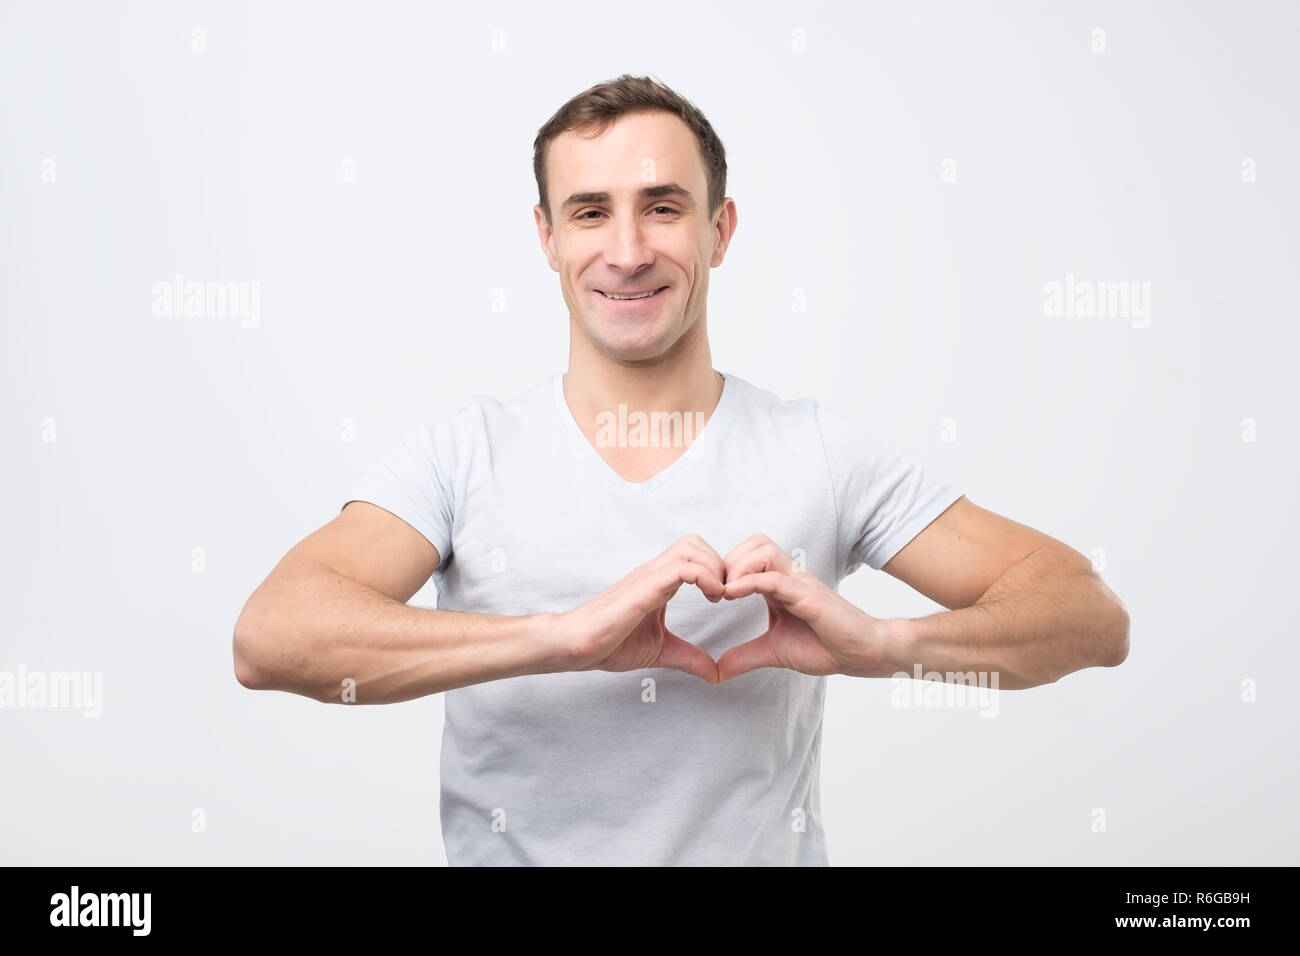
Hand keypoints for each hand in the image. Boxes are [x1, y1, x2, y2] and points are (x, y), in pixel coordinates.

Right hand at [557, 534, 725, 683]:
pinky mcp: (644, 587)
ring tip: (717, 597)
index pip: (694, 555)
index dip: (716, 571)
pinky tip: (710, 598)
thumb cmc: (609, 644)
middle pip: (695, 542)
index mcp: (658, 583)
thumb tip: (715, 674)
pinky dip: (705, 577)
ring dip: (714, 568)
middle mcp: (654, 573)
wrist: (576, 645)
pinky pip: (683, 567)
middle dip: (719, 564)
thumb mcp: (661, 651)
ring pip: (691, 547)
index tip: (723, 600)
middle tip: (723, 596)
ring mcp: (649, 577)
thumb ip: (689, 658)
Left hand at [716, 534, 888, 681]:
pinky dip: (749, 582)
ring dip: (738, 567)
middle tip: (717, 590)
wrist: (861, 655)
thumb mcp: (774, 651)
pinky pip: (774, 578)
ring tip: (726, 593)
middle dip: (729, 561)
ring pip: (763, 550)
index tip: (712, 594)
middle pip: (755, 542)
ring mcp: (799, 583)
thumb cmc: (825, 647)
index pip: (749, 555)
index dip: (726, 568)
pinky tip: (732, 596)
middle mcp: (790, 577)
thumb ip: (745, 656)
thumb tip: (717, 671)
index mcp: (780, 585)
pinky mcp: (808, 596)